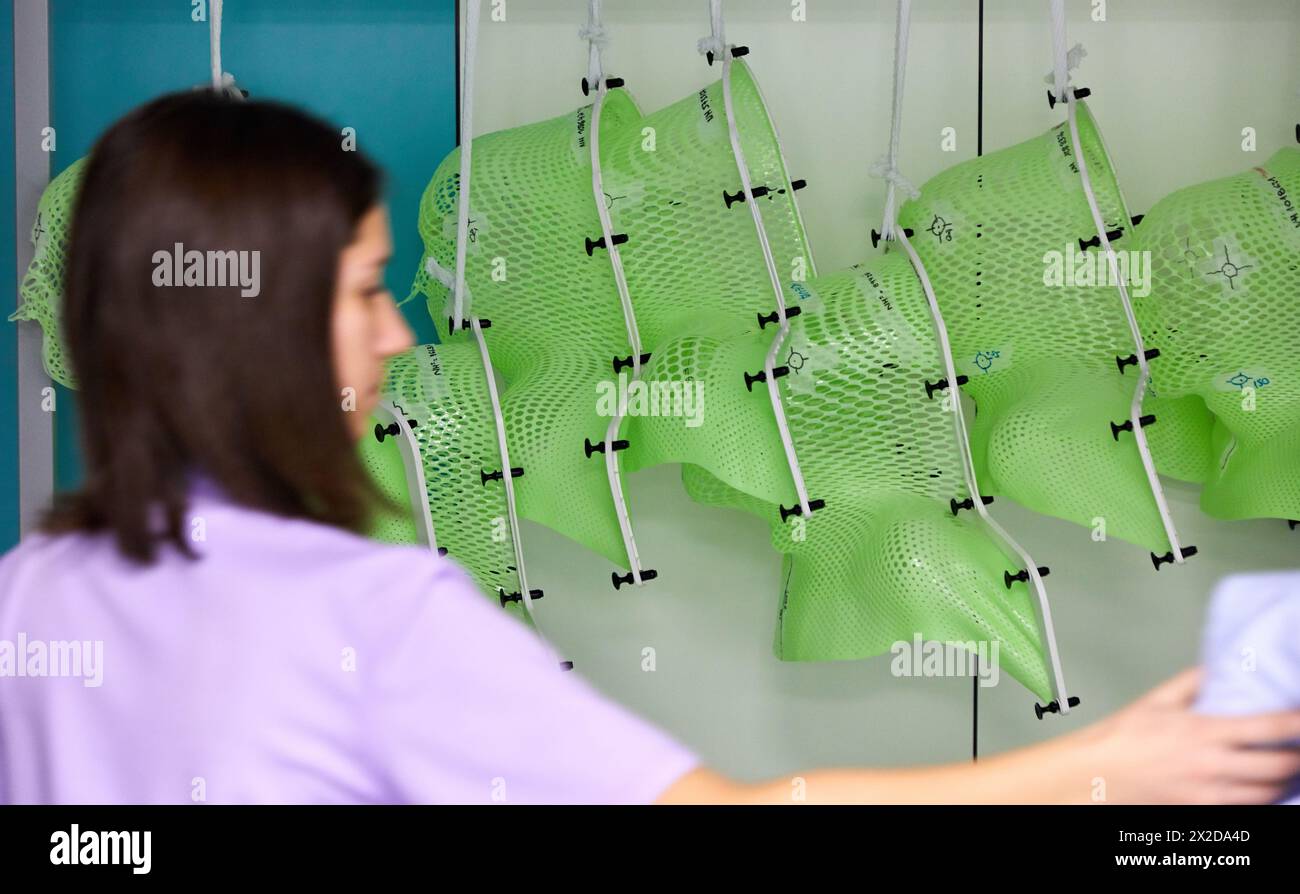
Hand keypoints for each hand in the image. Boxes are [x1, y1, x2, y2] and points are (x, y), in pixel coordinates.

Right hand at [1062, 667, 1299, 803]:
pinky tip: (1263, 789)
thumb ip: (1190, 683)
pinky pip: (1246, 808)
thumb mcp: (1155, 701)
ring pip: (1267, 793)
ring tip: (1288, 769)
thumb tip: (1215, 668)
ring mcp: (1209, 793)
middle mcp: (1212, 765)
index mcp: (1203, 731)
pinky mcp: (1202, 810)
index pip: (1267, 728)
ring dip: (1283, 781)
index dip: (1297, 722)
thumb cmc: (1123, 736)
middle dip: (1299, 758)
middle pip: (1278, 767)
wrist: (1097, 773)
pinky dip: (1261, 798)